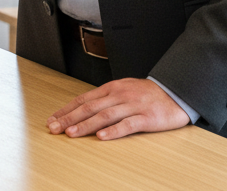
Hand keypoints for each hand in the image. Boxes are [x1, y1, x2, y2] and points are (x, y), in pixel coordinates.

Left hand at [46, 78, 188, 139]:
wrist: (174, 92)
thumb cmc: (145, 93)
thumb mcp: (122, 90)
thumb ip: (105, 98)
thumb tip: (82, 108)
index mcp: (110, 88)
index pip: (83, 99)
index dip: (66, 109)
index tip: (52, 118)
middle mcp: (118, 95)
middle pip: (89, 107)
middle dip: (69, 118)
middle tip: (54, 127)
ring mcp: (132, 105)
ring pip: (104, 115)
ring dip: (86, 125)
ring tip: (71, 133)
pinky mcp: (146, 117)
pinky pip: (127, 124)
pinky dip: (113, 131)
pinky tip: (102, 137)